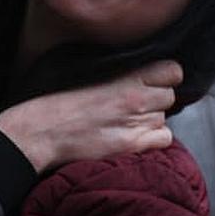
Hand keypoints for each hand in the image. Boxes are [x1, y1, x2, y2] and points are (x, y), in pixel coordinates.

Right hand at [0, 60, 180, 172]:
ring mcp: (136, 123)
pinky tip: (134, 137)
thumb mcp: (87, 69)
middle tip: (133, 105)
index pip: (173, 71)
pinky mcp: (132, 145)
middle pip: (169, 96)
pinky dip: (153, 140)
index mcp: (125, 75)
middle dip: (156, 100)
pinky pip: (164, 139)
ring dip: (150, 120)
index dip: (165, 77)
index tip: (152, 82)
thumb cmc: (58, 100)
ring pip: (164, 118)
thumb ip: (117, 70)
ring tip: (125, 122)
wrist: (42, 130)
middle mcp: (136, 98)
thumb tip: (137, 71)